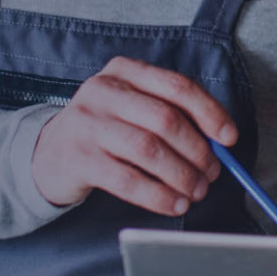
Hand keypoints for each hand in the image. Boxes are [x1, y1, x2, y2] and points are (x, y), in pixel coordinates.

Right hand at [26, 56, 236, 215]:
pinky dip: (158, 196)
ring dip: (181, 176)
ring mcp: (87, 124)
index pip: (177, 87)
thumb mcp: (131, 108)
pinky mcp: (79, 158)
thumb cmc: (104, 130)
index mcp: (124, 71)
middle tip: (212, 174)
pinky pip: (129, 180)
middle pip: (166, 120)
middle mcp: (103, 91)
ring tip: (195, 192)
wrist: (47, 153)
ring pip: (149, 151)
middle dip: (198, 151)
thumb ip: (170, 115)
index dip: (210, 113)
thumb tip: (220, 141)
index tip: (229, 139)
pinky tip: (173, 204)